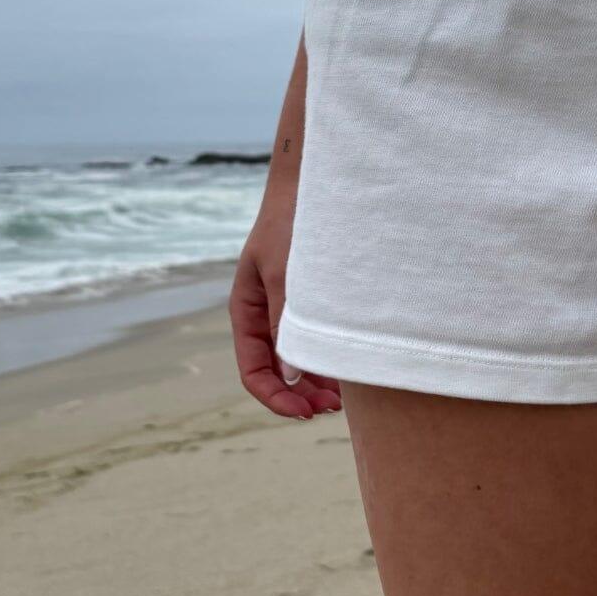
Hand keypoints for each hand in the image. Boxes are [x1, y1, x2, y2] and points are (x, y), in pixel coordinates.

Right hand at [228, 183, 341, 419]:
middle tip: (335, 408)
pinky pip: (314, 339)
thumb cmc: (293, 223)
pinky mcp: (311, 299)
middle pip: (276, 371)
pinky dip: (328, 357)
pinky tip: (351, 367)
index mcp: (246, 310)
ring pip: (297, 359)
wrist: (313, 183)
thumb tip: (289, 375)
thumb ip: (284, 322)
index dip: (276, 398)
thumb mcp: (286, 273)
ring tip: (347, 396)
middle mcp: (264, 314)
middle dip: (301, 395)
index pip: (253, 371)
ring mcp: (287, 307)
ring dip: (317, 381)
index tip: (306, 412)